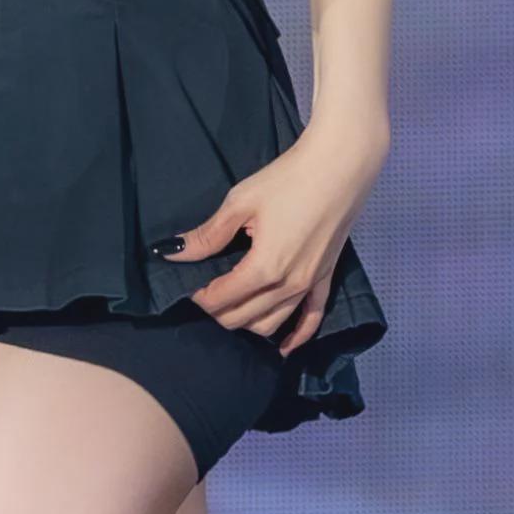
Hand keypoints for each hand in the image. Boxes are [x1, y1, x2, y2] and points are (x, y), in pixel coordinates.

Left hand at [154, 118, 387, 355]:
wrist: (340, 166)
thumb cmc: (288, 179)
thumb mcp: (241, 202)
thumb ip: (208, 235)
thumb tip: (173, 252)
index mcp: (263, 268)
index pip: (220, 300)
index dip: (197, 296)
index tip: (185, 283)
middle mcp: (287, 287)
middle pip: (242, 318)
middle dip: (216, 311)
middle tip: (203, 291)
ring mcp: (309, 286)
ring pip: (270, 324)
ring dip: (246, 323)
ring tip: (229, 307)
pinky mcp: (325, 280)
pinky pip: (311, 320)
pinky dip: (295, 337)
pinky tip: (283, 348)